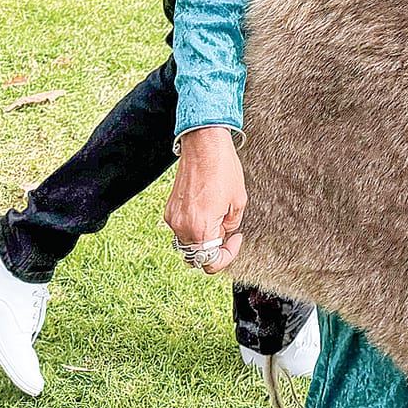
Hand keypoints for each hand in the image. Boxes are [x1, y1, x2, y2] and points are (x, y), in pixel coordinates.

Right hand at [165, 127, 245, 273]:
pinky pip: (181, 228)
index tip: (235, 240)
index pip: (209, 262)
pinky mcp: (169, 209)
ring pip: (188, 243)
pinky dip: (193, 226)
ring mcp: (172, 218)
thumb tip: (221, 235)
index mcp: (200, 228)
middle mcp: (182, 227)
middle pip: (196, 255)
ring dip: (203, 237)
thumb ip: (230, 226)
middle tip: (226, 231)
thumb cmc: (223, 169)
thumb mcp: (238, 201)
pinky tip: (206, 207)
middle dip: (213, 248)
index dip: (226, 257)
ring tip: (217, 215)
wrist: (204, 146)